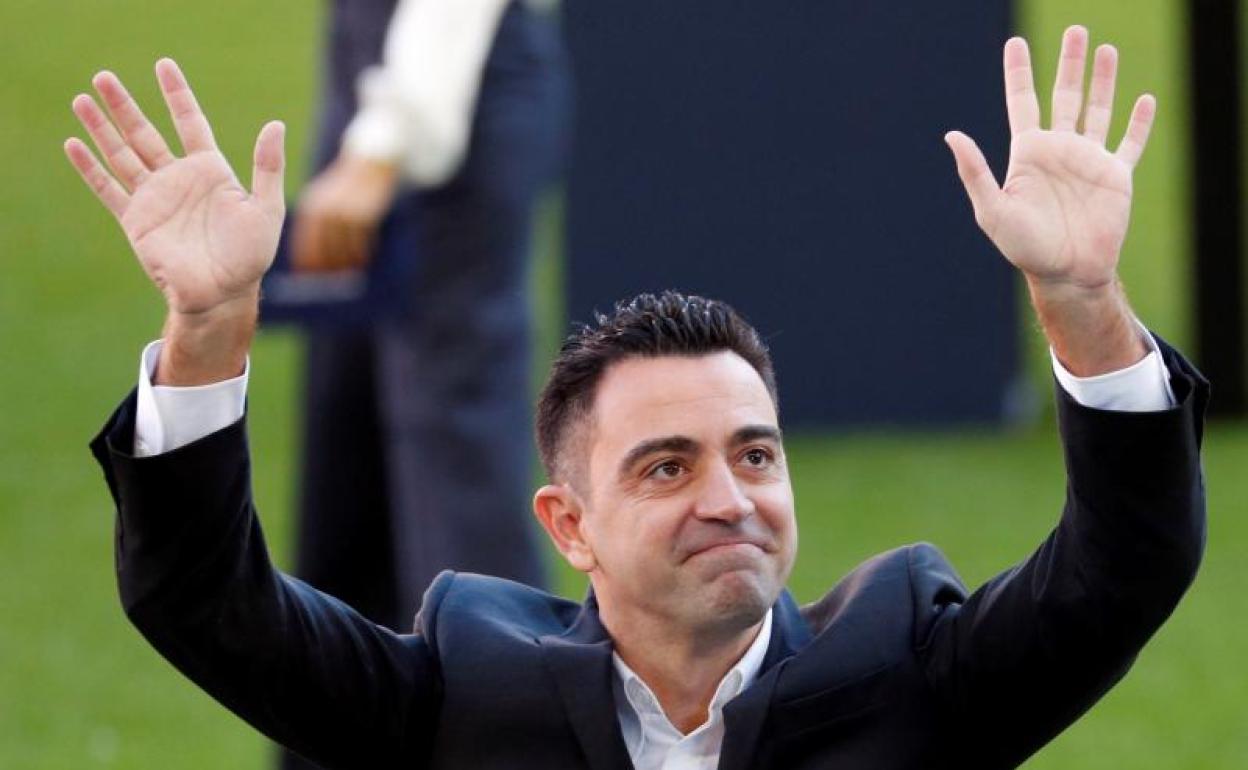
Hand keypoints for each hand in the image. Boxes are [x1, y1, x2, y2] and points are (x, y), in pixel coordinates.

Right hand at [64, 59, 284, 383]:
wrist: (222, 294)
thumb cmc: (249, 256)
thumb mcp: (266, 208)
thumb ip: (267, 167)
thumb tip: (274, 124)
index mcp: (210, 171)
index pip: (190, 122)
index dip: (177, 94)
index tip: (164, 66)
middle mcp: (178, 179)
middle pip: (145, 133)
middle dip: (124, 105)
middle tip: (103, 77)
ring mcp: (155, 198)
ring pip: (122, 154)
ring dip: (101, 129)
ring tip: (81, 100)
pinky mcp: (136, 220)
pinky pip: (109, 189)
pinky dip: (90, 168)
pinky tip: (73, 144)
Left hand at [291, 152, 398, 272]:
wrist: (370, 164)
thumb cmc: (346, 188)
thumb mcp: (325, 199)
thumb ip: (319, 224)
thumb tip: (315, 258)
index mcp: (312, 208)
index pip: (306, 245)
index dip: (308, 264)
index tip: (310, 278)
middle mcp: (325, 211)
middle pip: (323, 252)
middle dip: (327, 269)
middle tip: (330, 285)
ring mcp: (345, 214)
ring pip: (343, 251)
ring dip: (345, 265)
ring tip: (348, 276)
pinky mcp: (364, 215)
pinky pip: (361, 244)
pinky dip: (361, 255)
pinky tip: (362, 261)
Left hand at [946, 26, 1153, 374]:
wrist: (1066, 274)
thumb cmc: (1024, 247)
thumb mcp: (993, 209)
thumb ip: (975, 172)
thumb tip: (952, 135)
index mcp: (1027, 153)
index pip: (1022, 101)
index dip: (1019, 72)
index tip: (1015, 42)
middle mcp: (1058, 150)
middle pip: (1065, 95)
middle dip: (1070, 62)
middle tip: (1077, 29)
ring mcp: (1088, 161)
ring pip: (1098, 109)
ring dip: (1103, 80)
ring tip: (1104, 49)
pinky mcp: (1115, 177)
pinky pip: (1129, 143)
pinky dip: (1139, 122)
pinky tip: (1145, 99)